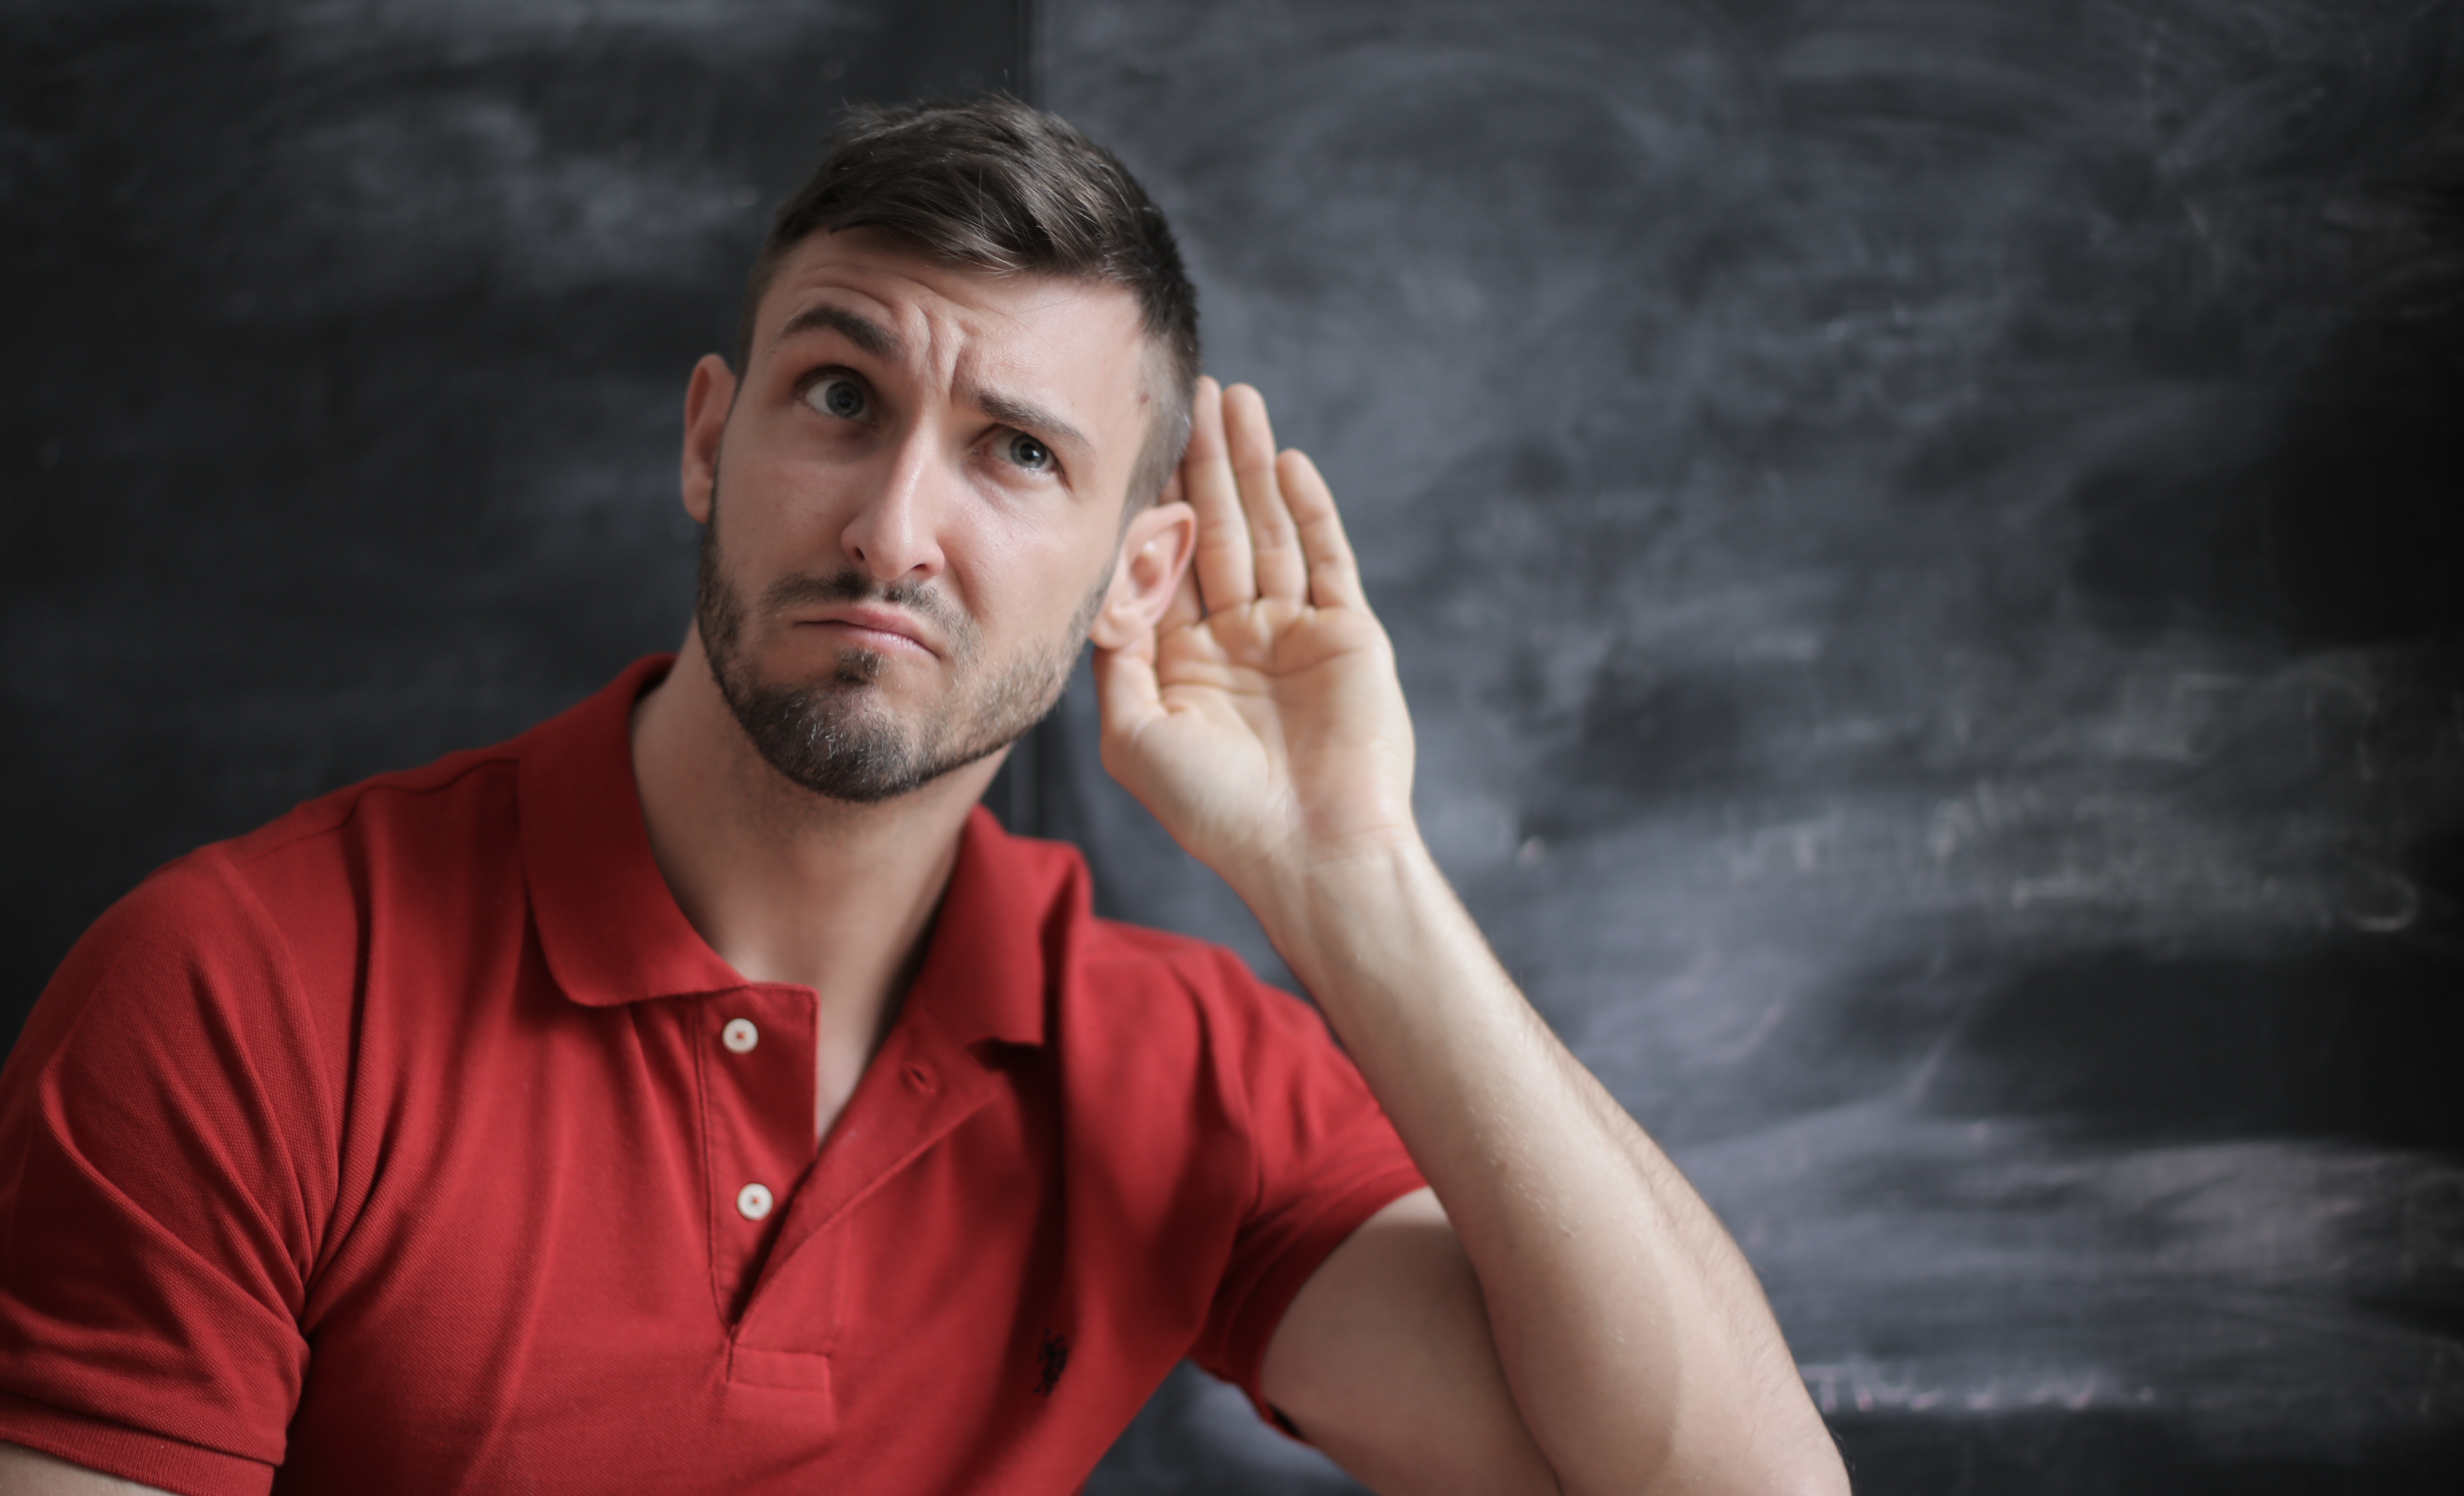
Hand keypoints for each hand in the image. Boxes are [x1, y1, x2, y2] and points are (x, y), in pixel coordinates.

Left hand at [1092, 378, 1419, 890]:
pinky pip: (1327, 558)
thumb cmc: (1216, 810)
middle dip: (1204, 462)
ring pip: (1270, 530)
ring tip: (1237, 399)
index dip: (1152, 503)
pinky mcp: (1348, 635)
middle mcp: (1238, 640)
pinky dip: (1310, 510)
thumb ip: (1114, 658)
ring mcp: (1295, 634)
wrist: (1310, 852)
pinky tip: (1288, 461)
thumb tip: (1096, 587)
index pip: (1165, 563)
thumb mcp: (1134, 736)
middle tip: (1192, 392)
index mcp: (1184, 662)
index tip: (1134, 442)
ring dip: (1252, 465)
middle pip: (1218, 530)